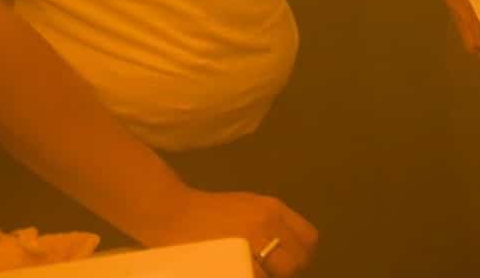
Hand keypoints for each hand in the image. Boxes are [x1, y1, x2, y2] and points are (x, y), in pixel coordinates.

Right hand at [143, 189, 316, 276]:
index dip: (301, 257)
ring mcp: (250, 239)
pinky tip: (242, 273)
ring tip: (254, 272)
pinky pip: (255, 276)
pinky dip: (254, 276)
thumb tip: (284, 250)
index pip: (308, 239)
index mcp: (274, 209)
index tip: (288, 266)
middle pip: (296, 261)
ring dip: (269, 276)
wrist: (171, 212)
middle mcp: (267, 221)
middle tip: (269, 274)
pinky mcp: (233, 257)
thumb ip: (269, 225)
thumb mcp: (248, 207)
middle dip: (286, 273)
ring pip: (278, 273)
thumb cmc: (208, 213)